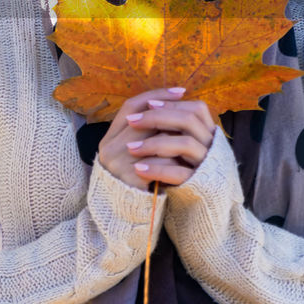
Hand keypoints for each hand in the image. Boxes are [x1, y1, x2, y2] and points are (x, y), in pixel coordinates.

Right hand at [96, 87, 215, 189]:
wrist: (124, 213)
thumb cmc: (134, 178)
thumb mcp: (134, 152)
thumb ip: (145, 132)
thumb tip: (169, 105)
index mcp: (108, 138)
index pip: (130, 106)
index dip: (155, 95)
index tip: (180, 90)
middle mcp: (108, 149)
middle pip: (141, 120)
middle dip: (169, 113)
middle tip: (194, 108)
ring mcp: (117, 165)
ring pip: (151, 141)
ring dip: (174, 136)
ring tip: (195, 130)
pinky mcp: (129, 181)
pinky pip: (157, 165)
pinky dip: (173, 161)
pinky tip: (188, 158)